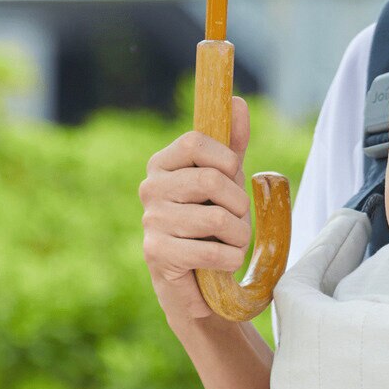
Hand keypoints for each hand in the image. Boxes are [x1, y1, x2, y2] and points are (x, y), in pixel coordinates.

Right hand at [139, 96, 252, 323]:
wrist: (198, 286)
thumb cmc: (212, 230)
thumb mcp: (225, 185)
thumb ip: (231, 147)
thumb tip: (237, 103)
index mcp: (163, 165)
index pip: (195, 142)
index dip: (225, 160)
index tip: (233, 178)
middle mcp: (150, 188)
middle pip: (210, 180)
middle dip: (239, 206)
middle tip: (237, 222)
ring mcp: (150, 221)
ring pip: (217, 218)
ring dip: (238, 236)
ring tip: (230, 244)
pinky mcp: (157, 253)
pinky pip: (211, 250)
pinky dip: (230, 259)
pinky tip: (223, 261)